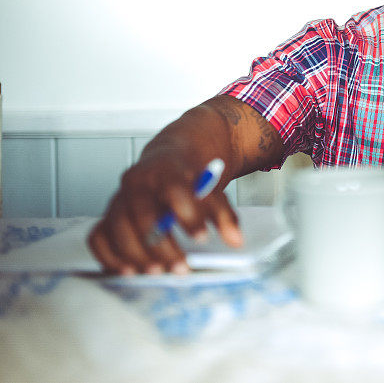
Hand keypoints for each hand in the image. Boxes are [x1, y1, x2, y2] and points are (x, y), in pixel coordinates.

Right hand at [87, 152, 242, 274]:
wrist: (168, 162)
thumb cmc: (189, 180)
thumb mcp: (211, 191)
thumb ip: (224, 215)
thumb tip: (236, 241)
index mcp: (166, 171)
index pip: (174, 191)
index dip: (187, 215)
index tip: (201, 237)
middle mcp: (137, 183)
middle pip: (142, 216)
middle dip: (161, 246)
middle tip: (180, 267)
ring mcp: (118, 199)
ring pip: (117, 228)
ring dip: (136, 255)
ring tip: (157, 272)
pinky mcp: (107, 215)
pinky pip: (97, 237)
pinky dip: (108, 256)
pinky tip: (128, 271)